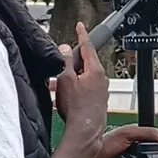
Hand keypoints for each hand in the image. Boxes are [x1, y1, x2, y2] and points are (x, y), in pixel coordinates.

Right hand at [54, 23, 108, 157]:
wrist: (85, 131)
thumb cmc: (77, 107)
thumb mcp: (65, 79)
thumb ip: (64, 61)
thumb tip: (64, 49)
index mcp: (95, 70)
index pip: (87, 46)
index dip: (82, 34)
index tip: (80, 26)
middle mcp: (101, 79)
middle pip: (84, 63)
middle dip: (69, 64)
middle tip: (59, 67)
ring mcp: (101, 90)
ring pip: (83, 77)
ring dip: (69, 79)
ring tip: (56, 86)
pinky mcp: (98, 100)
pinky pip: (84, 88)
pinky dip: (73, 88)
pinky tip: (63, 97)